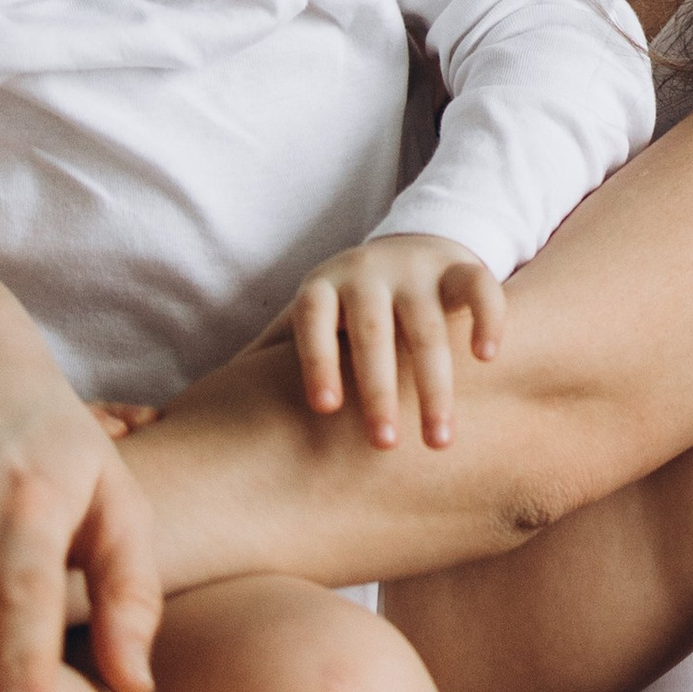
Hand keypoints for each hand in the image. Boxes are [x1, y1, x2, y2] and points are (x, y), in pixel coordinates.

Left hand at [280, 231, 505, 449]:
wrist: (407, 247)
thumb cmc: (342, 307)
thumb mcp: (303, 317)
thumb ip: (268, 354)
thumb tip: (204, 406)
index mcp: (321, 286)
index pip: (312, 319)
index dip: (316, 359)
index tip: (326, 408)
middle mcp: (367, 274)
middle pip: (373, 330)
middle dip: (381, 389)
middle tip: (385, 445)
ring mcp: (416, 269)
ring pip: (429, 323)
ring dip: (436, 383)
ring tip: (439, 440)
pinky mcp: (459, 267)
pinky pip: (480, 287)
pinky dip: (487, 318)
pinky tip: (488, 358)